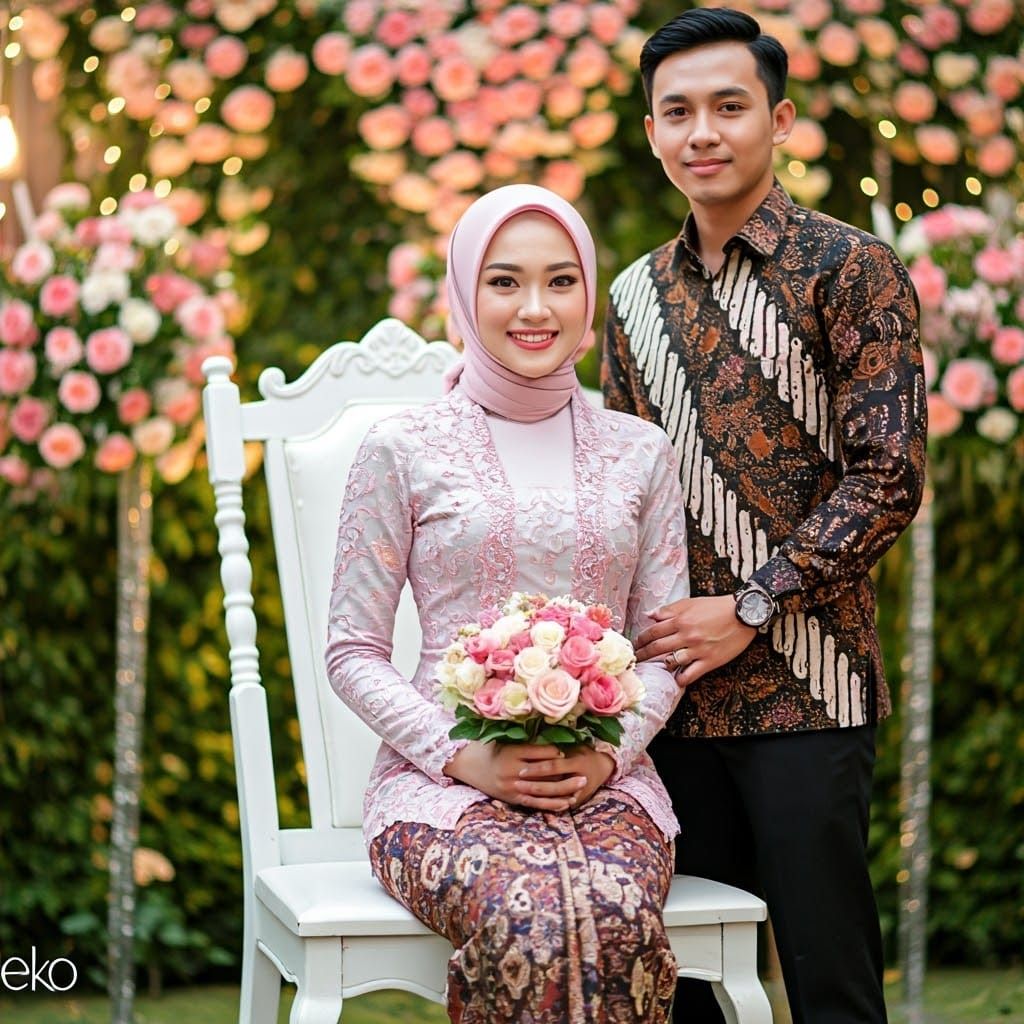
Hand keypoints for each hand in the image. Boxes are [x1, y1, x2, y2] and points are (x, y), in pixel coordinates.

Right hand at [444, 742, 595, 811]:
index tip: (568, 751)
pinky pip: (534, 803)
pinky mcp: (511, 797)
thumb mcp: (504, 739)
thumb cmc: (489, 748)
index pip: (539, 753)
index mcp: (511, 752)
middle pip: (544, 773)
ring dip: (563, 790)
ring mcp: (511, 786)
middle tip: (584, 773)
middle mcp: (512, 770)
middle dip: (566, 774)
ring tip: (580, 787)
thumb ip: (526, 740)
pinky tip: (565, 803)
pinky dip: (551, 804)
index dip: (555, 752)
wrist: (466, 764)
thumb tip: (553, 737)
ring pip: (542, 790)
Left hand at [634, 595, 756, 688]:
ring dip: (661, 665)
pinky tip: (677, 679)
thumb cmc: (716, 607)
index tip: (636, 644)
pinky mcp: (710, 661)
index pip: (652, 632)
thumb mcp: (690, 602)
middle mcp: (686, 635)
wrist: (743, 614)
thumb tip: (649, 615)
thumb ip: (669, 609)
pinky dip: (681, 678)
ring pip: (671, 662)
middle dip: (643, 654)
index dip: (641, 639)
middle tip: (636, 659)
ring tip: (656, 667)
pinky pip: (690, 674)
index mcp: (680, 620)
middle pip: (657, 648)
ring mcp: (698, 649)